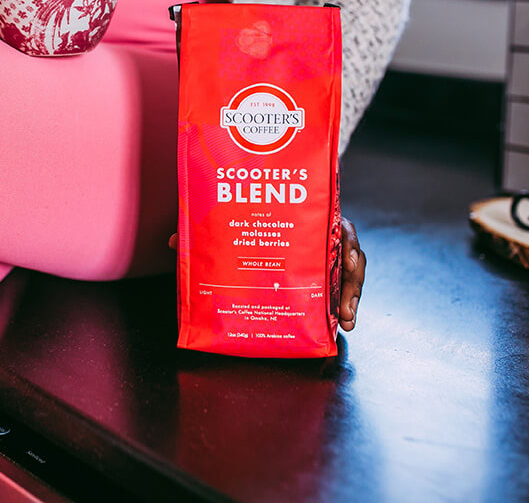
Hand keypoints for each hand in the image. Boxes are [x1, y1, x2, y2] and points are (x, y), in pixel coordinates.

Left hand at [168, 217, 365, 330]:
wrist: (267, 205)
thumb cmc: (251, 211)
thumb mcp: (235, 216)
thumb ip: (210, 229)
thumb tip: (176, 243)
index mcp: (310, 213)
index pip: (336, 225)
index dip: (346, 243)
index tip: (348, 261)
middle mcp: (324, 232)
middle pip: (350, 254)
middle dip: (352, 282)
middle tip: (345, 307)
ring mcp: (327, 253)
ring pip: (351, 274)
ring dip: (351, 298)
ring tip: (345, 321)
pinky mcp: (325, 271)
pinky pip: (342, 288)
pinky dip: (343, 305)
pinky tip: (341, 324)